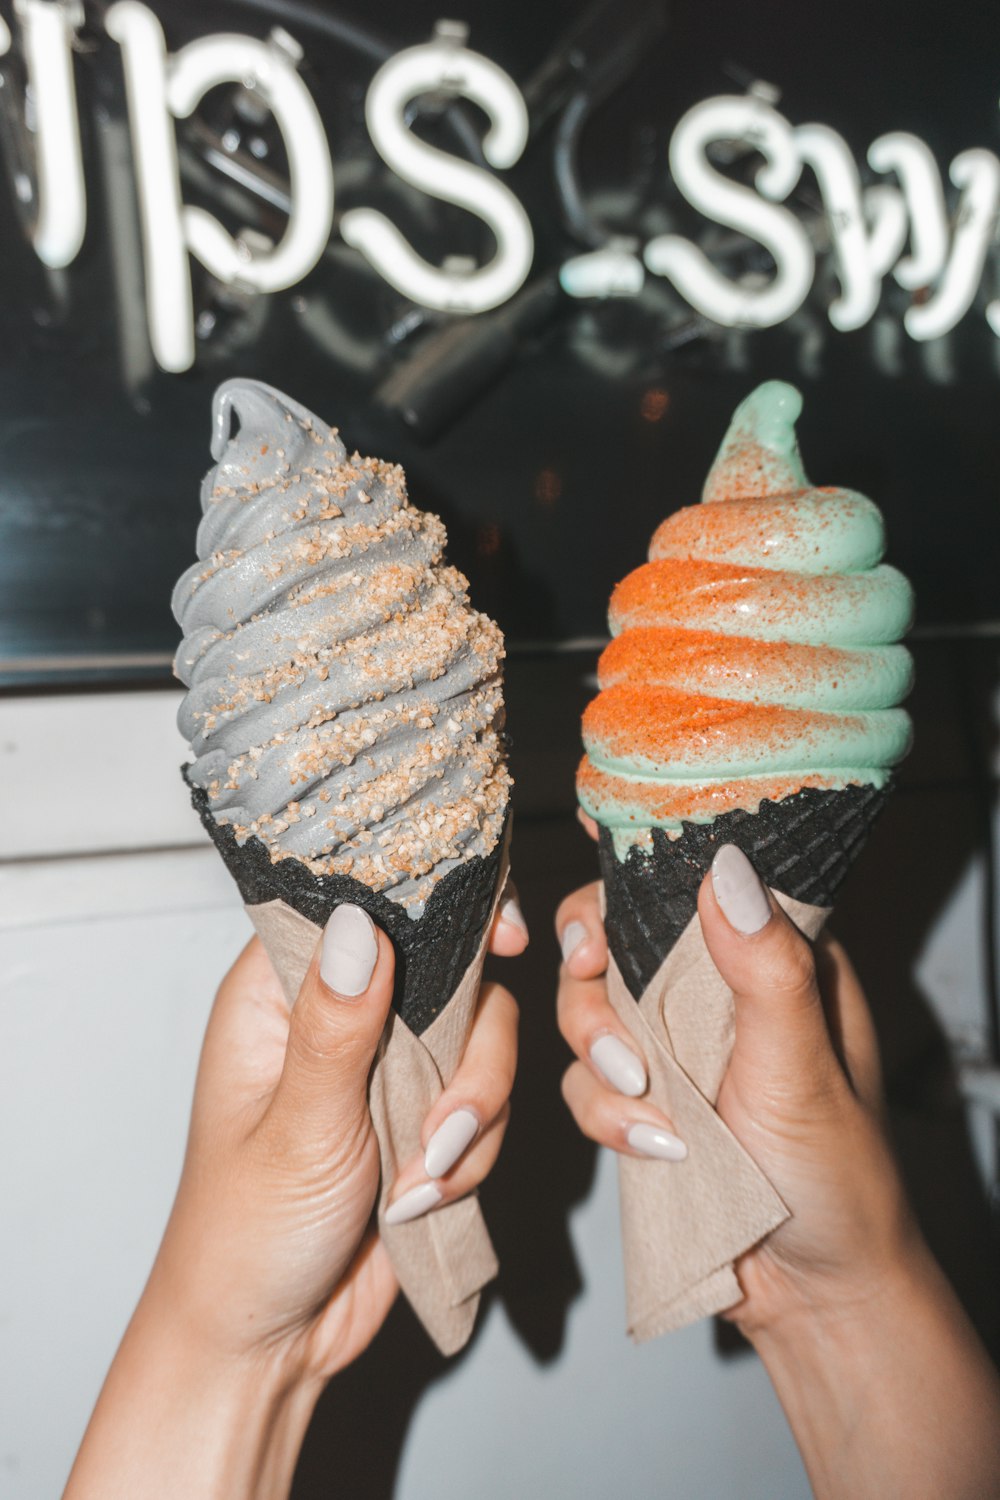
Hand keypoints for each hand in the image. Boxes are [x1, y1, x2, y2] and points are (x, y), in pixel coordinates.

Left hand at [65, 885, 525, 1498]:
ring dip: (469, 1117)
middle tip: (448, 1116)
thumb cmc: (243, 1236)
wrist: (269, 1346)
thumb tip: (361, 923)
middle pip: (447, 970)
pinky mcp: (424, 1118)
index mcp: (278, 994)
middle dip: (466, 1053)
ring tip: (420, 1181)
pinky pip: (488, 1105)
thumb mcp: (296, 1128)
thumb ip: (337, 1025)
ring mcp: (385, 1067)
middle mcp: (338, 1016)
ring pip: (481, 1041)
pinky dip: (473, 1155)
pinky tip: (421, 1202)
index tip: (496, 934)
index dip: (432, 906)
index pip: (359, 908)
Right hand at [555, 848, 916, 1335]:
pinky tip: (656, 1149)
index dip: (639, 858)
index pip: (699, 878)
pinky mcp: (645, 1096)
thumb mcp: (802, 1068)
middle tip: (591, 978)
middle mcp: (720, 988)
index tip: (590, 843)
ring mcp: (677, 1043)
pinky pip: (587, 1081)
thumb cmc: (838, 1178)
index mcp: (776, 957)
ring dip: (600, 1051)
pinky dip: (606, 1112)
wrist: (815, 1294)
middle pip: (617, 935)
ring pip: (589, 1006)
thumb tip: (725, 868)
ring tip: (647, 1103)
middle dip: (596, 972)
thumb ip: (765, 969)